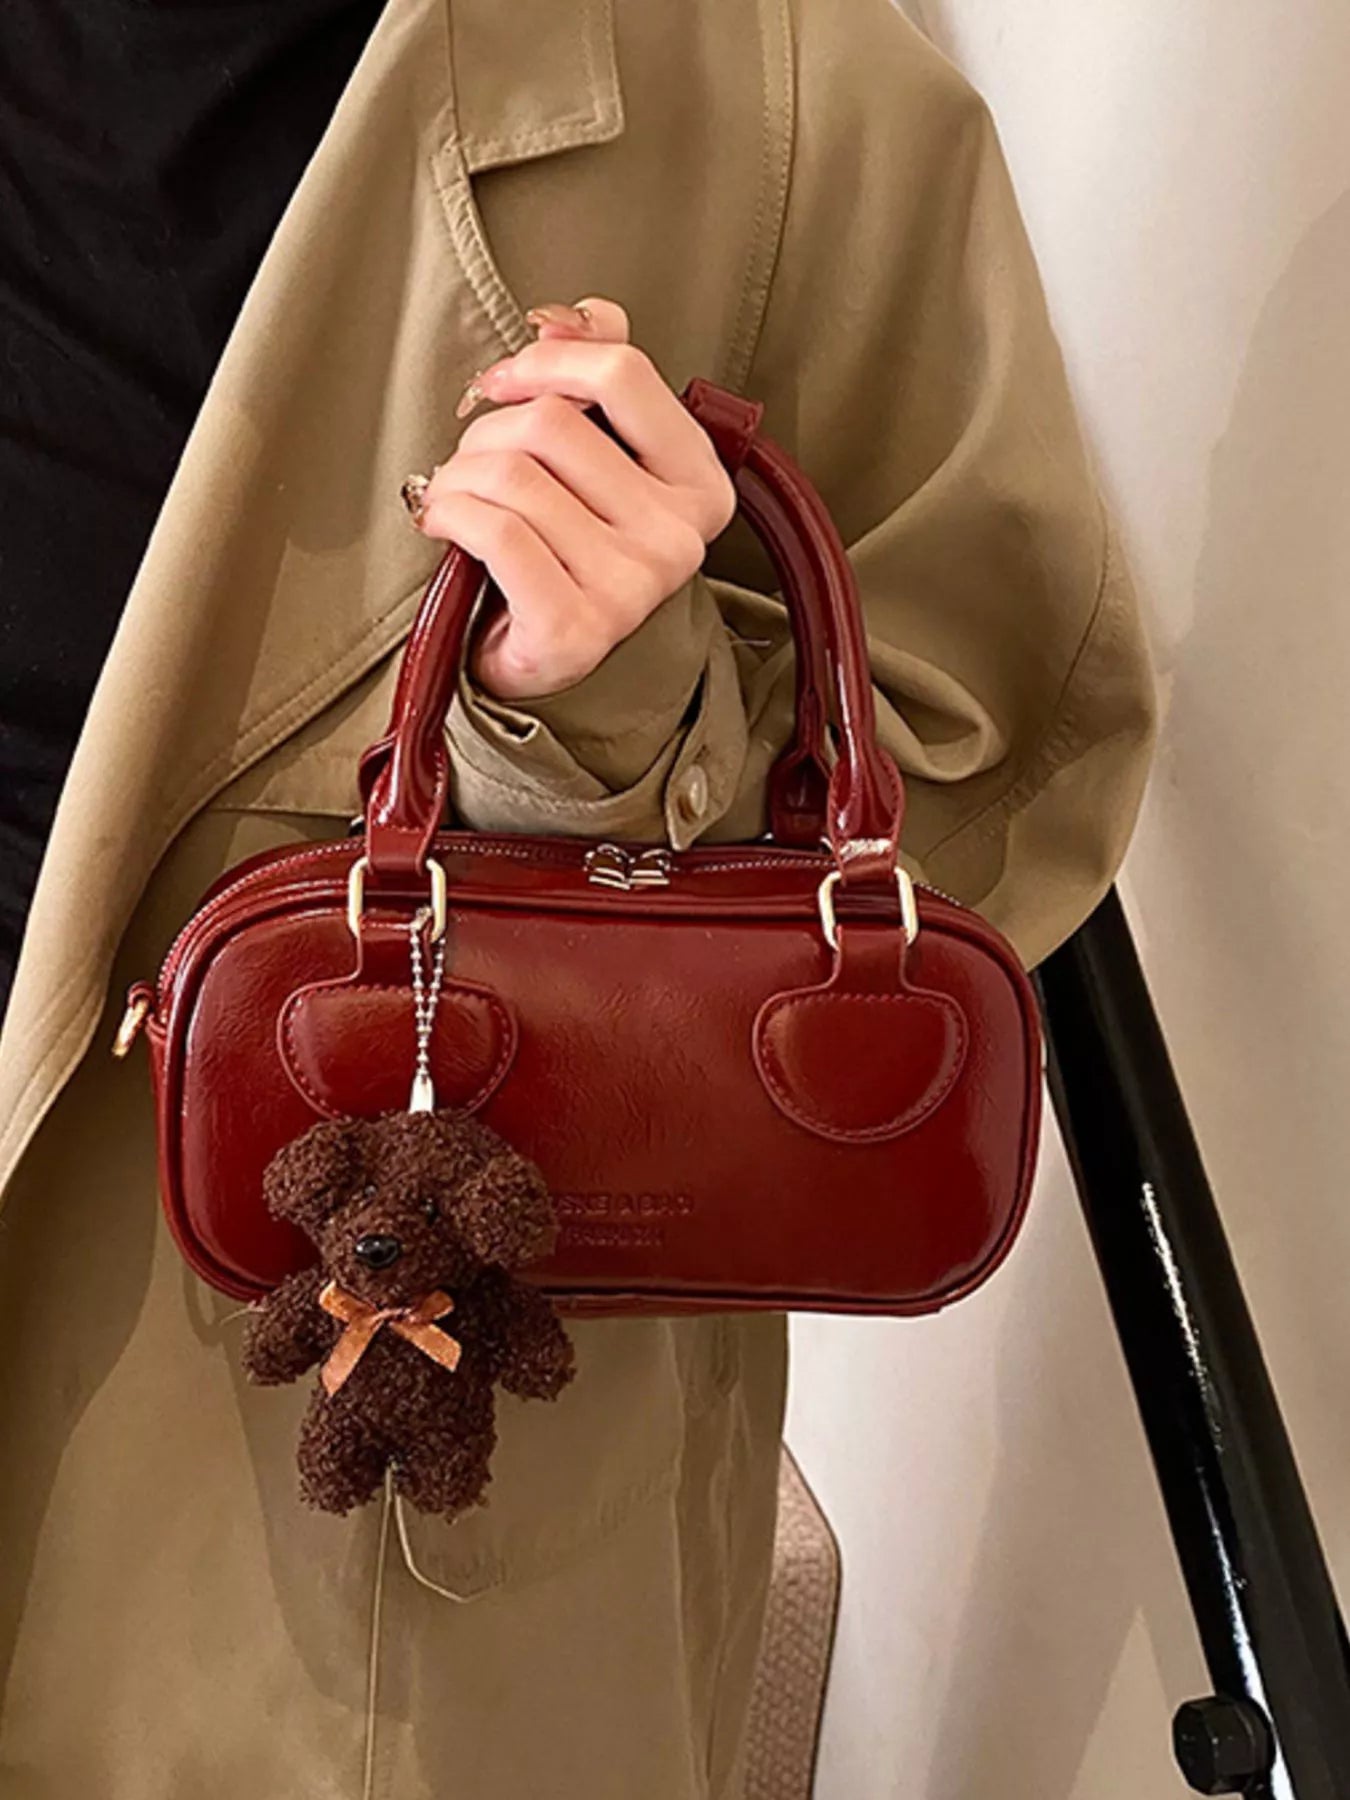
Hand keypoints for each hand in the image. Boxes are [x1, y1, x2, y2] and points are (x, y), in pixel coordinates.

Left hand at [408, 297, 735, 700]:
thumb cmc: (570, 552)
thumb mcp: (602, 462)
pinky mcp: (576, 627)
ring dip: (458, 477)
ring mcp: (632, 588)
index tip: (505, 381)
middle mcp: (678, 539)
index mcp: (700, 485)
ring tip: (454, 497)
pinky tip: (440, 522)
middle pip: (552, 424)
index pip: (622, 374)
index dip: (546, 361)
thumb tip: (574, 315)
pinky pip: (493, 532)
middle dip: (488, 431)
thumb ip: (601, 381)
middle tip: (472, 462)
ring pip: (513, 476)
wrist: (549, 664)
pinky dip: (448, 515)